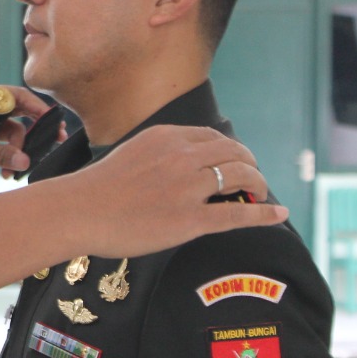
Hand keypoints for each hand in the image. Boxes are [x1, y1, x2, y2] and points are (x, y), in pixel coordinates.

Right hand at [56, 126, 285, 256]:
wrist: (78, 211)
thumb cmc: (96, 190)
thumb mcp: (130, 154)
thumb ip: (158, 155)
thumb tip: (179, 166)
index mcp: (167, 137)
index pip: (212, 137)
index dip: (230, 151)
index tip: (234, 162)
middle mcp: (182, 157)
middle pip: (234, 153)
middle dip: (250, 165)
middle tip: (253, 180)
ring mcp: (187, 188)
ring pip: (241, 177)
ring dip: (258, 185)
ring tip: (260, 195)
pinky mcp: (190, 219)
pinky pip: (238, 214)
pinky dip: (264, 213)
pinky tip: (278, 214)